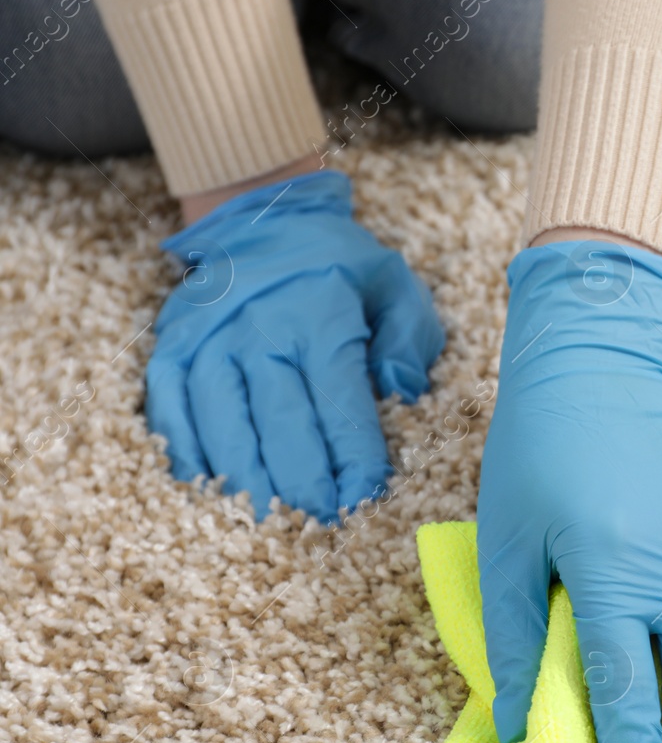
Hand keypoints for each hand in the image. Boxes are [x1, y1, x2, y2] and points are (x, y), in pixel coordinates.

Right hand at [147, 171, 444, 521]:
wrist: (262, 217)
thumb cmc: (339, 264)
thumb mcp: (393, 284)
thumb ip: (409, 337)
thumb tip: (404, 391)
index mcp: (319, 318)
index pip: (339, 405)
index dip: (354, 459)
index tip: (365, 498)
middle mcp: (259, 333)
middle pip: (280, 426)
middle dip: (303, 484)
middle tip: (320, 525)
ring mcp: (208, 342)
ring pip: (222, 426)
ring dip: (245, 481)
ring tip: (266, 523)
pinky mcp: (171, 349)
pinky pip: (170, 411)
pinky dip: (186, 454)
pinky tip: (207, 489)